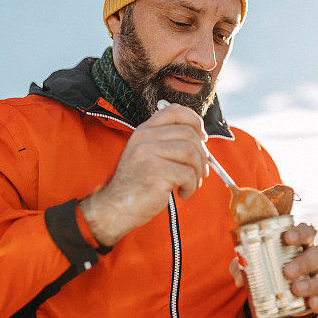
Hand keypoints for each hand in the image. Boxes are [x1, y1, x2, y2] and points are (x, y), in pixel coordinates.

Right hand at [80, 103, 209, 245]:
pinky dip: (191, 186)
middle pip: (188, 134)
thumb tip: (201, 140)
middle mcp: (145, 139)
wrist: (115, 207)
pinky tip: (182, 193)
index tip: (202, 137)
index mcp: (143, 131)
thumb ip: (166, 143)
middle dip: (202, 154)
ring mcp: (149, 154)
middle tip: (201, 171)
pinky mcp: (156, 172)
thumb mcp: (146, 155)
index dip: (194, 121)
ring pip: (191, 153)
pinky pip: (188, 174)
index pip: (174, 111)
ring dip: (198, 171)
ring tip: (191, 183)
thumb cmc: (136, 185)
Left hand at [229, 222, 317, 314]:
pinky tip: (311, 303)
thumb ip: (243, 266)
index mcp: (300, 244)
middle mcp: (313, 259)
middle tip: (286, 271)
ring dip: (312, 283)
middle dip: (304, 261)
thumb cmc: (267, 269)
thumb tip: (240, 277)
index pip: (308, 231)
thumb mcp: (253, 264)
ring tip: (295, 289)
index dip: (301, 232)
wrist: (277, 295)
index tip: (287, 237)